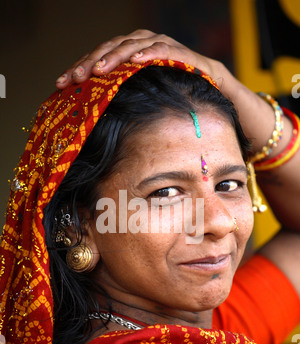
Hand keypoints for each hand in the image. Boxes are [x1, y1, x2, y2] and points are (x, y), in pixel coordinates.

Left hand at [55, 29, 220, 88]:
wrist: (211, 89)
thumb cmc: (172, 95)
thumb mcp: (141, 98)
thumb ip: (120, 100)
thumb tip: (91, 121)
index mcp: (128, 55)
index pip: (98, 57)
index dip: (79, 68)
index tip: (61, 84)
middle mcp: (141, 45)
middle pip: (110, 48)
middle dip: (90, 62)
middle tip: (76, 77)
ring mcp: (160, 45)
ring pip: (132, 46)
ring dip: (115, 56)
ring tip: (99, 70)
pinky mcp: (179, 52)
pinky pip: (162, 49)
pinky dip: (149, 53)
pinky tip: (135, 61)